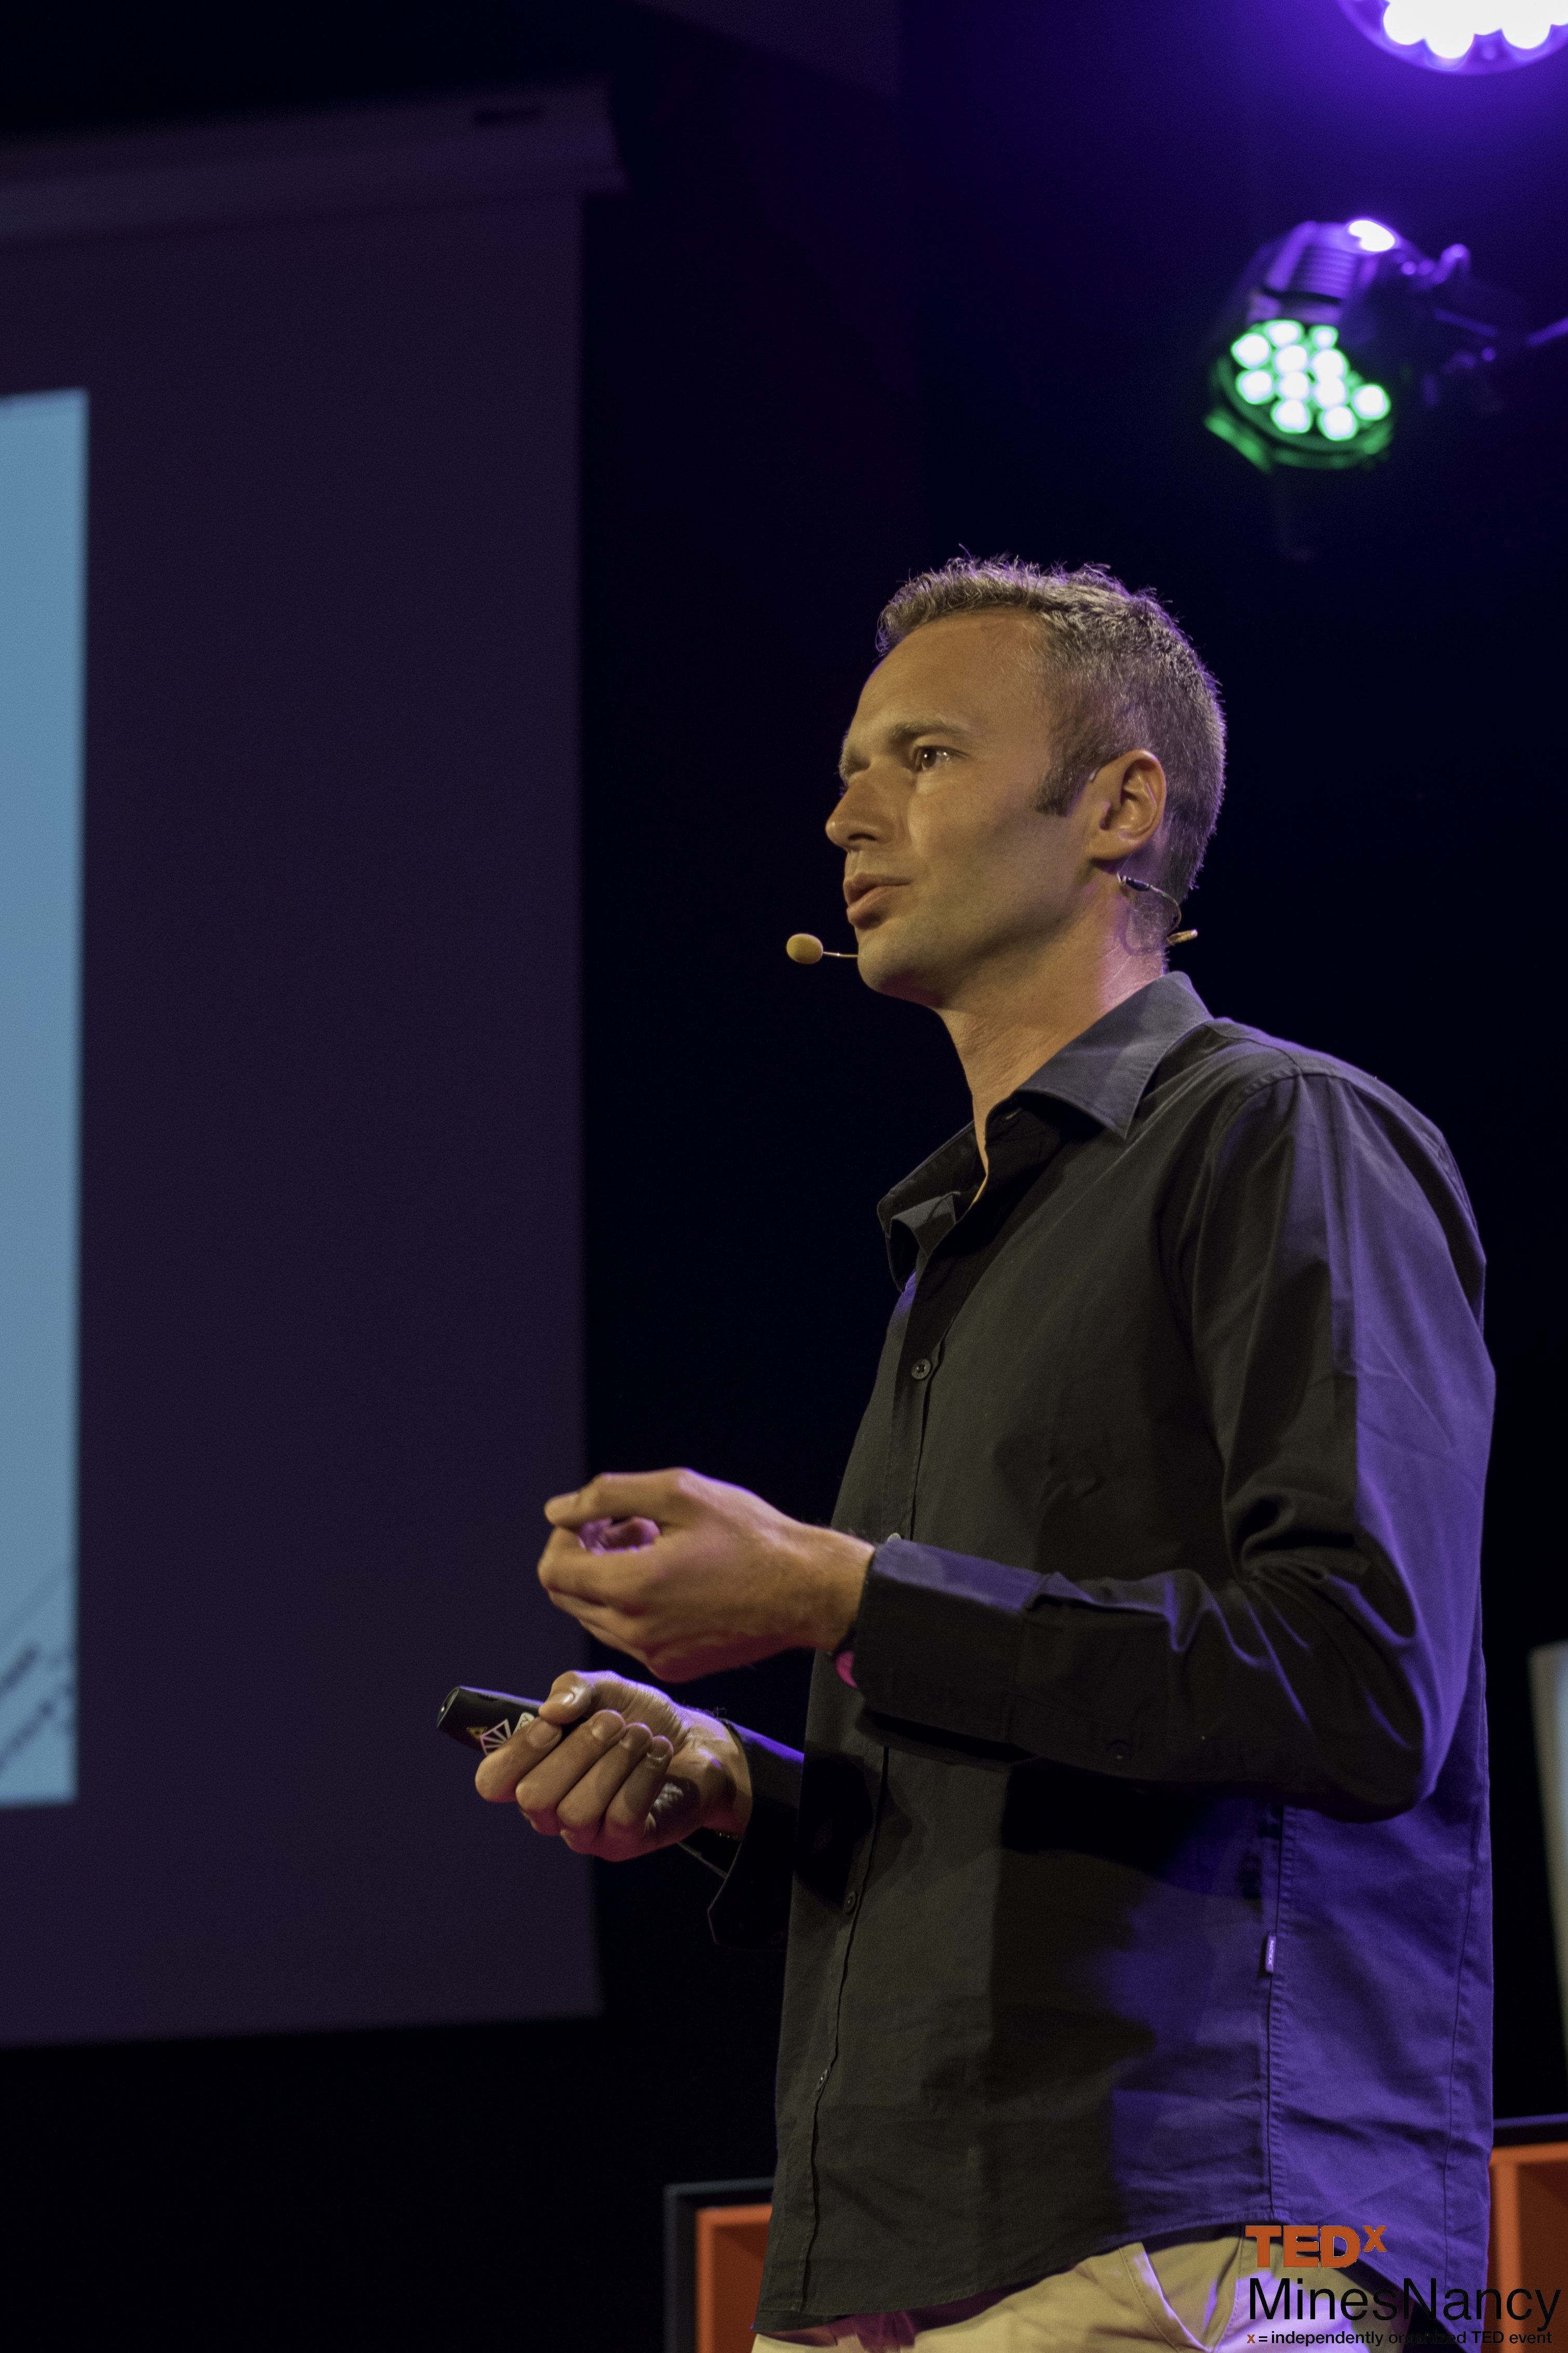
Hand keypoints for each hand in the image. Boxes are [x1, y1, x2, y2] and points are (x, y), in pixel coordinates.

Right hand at [473, 1668, 751, 1859]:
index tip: (552, 1725)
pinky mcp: (623, 1844)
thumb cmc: (639, 1718)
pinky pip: (620, 1816)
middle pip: (534, 1797)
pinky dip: (643, 1775)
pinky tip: (659, 1751)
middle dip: (578, 1750)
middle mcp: (550, 1810)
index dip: (516, 1754)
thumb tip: (551, 1710)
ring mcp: (585, 1833)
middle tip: (613, 1721)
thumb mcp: (606, 1689)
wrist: (696, 1744)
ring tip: (641, 1735)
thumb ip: (574, 1689)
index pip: (492, 1782)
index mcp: (533, 1770)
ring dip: (614, 1762)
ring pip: (576, 1811)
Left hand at [535, 1467, 872, 1680]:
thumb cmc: (750, 1535)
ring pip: (596, 1616)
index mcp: (631, 1587)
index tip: (599, 1519)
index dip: (565, 1537)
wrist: (807, 1590)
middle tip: (628, 1527)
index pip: (553, 1570)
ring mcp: (653, 1655)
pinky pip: (628, 1635)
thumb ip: (608, 1495)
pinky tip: (674, 1577)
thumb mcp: (680, 1492)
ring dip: (608, 1579)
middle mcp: (634, 1631)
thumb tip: (557, 1511)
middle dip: (584, 1555)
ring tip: (655, 1546)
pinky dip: (634, 1604)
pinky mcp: (674, 1667)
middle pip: (567, 1596)